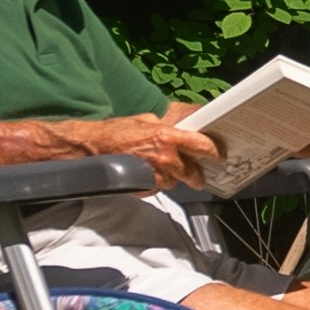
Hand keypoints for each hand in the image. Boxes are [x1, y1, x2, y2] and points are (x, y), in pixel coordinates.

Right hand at [80, 114, 219, 190]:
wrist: (91, 148)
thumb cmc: (114, 132)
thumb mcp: (144, 121)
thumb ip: (165, 127)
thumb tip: (179, 130)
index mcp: (167, 136)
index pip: (202, 146)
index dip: (213, 151)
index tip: (218, 155)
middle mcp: (164, 156)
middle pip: (193, 171)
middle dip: (198, 175)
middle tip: (200, 176)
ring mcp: (154, 174)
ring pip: (175, 182)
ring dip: (174, 178)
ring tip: (166, 171)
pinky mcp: (143, 186)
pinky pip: (158, 188)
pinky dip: (157, 183)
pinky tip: (149, 175)